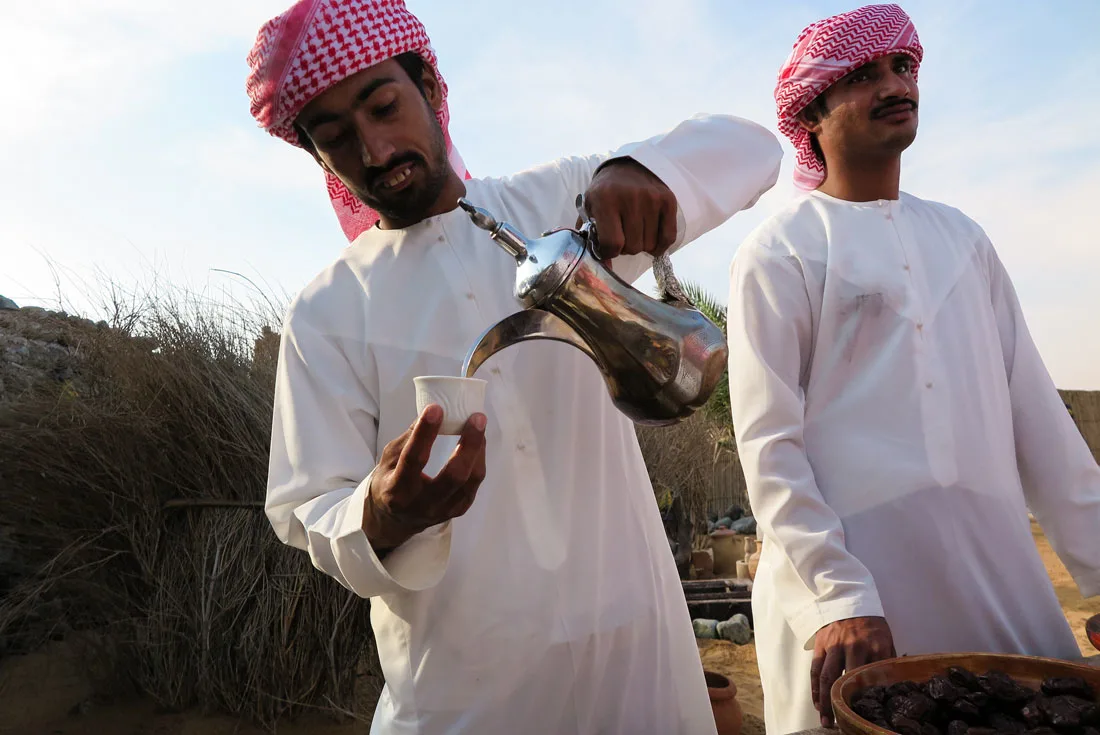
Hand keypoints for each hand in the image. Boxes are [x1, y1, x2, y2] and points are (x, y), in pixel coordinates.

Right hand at [363, 404, 486, 551]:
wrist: (395, 520)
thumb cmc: (390, 481)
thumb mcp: (388, 459)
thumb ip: (408, 439)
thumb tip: (433, 411)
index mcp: (397, 490)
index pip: (413, 460)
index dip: (425, 433)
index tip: (436, 409)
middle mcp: (422, 504)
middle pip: (453, 476)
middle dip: (469, 444)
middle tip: (477, 418)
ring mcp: (443, 511)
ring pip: (470, 481)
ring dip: (478, 450)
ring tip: (479, 426)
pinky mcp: (457, 511)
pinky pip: (473, 485)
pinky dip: (478, 462)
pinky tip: (477, 444)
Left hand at [581, 158, 677, 260]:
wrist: (628, 167)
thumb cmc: (605, 193)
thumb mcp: (589, 208)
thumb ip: (590, 237)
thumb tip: (604, 266)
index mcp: (605, 199)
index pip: (612, 243)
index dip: (608, 252)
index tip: (607, 247)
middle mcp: (630, 198)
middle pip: (632, 247)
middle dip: (625, 247)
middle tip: (622, 234)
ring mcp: (651, 198)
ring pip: (650, 245)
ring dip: (641, 244)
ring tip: (635, 230)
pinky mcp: (668, 200)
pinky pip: (668, 237)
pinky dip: (660, 245)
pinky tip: (652, 238)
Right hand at [811, 616, 895, 727]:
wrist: (848, 599)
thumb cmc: (870, 624)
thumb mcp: (886, 639)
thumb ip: (888, 661)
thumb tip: (895, 686)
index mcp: (876, 647)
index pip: (874, 678)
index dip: (870, 699)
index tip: (868, 715)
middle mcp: (855, 647)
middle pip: (848, 681)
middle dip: (844, 705)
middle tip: (842, 724)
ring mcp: (836, 646)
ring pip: (829, 678)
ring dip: (825, 702)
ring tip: (826, 720)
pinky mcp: (821, 645)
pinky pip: (816, 670)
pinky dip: (815, 688)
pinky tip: (817, 703)